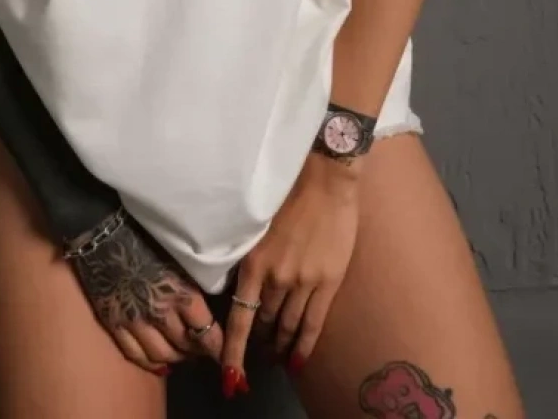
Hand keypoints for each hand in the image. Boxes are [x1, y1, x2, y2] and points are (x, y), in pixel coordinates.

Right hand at [69, 213, 223, 374]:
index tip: (224, 351)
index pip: (207, 333)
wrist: (102, 231)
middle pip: (185, 346)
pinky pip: (136, 355)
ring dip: (176, 358)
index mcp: (181, 293)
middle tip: (203, 348)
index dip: (218, 346)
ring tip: (183, 353)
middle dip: (197, 351)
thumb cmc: (144, 235)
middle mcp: (160, 313)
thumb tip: (209, 303)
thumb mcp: (177, 256)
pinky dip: (151, 363)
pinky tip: (159, 362)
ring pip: (162, 356)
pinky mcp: (115, 324)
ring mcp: (135, 322)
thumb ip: (192, 282)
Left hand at [221, 154, 360, 391]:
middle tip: (259, 353)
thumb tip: (241, 287)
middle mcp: (275, 278)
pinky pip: (312, 324)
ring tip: (278, 357)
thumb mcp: (258, 228)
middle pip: (264, 322)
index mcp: (253, 263)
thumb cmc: (287, 195)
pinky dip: (303, 345)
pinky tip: (298, 360)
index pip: (240, 319)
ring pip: (287, 326)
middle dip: (260, 342)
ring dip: (280, 346)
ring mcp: (303, 282)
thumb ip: (251, 258)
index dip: (234, 352)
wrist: (325, 180)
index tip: (230, 377)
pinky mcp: (327, 282)